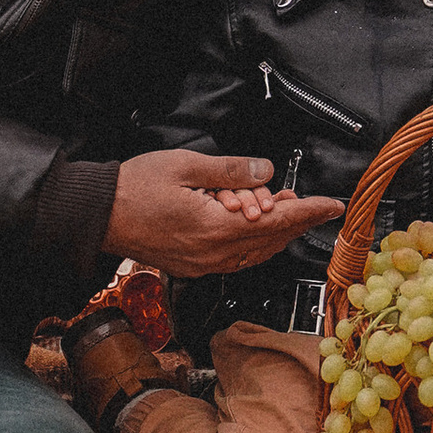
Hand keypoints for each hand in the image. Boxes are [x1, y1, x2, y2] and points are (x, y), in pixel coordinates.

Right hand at [105, 151, 342, 276]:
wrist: (99, 215)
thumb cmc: (134, 189)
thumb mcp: (187, 165)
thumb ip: (231, 170)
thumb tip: (264, 171)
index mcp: (216, 228)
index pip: (278, 222)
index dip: (309, 212)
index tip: (332, 206)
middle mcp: (214, 254)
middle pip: (271, 241)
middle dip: (293, 219)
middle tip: (302, 198)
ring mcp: (203, 264)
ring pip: (255, 252)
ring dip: (272, 231)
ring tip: (277, 207)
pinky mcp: (193, 266)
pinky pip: (236, 259)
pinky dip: (252, 243)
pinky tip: (252, 227)